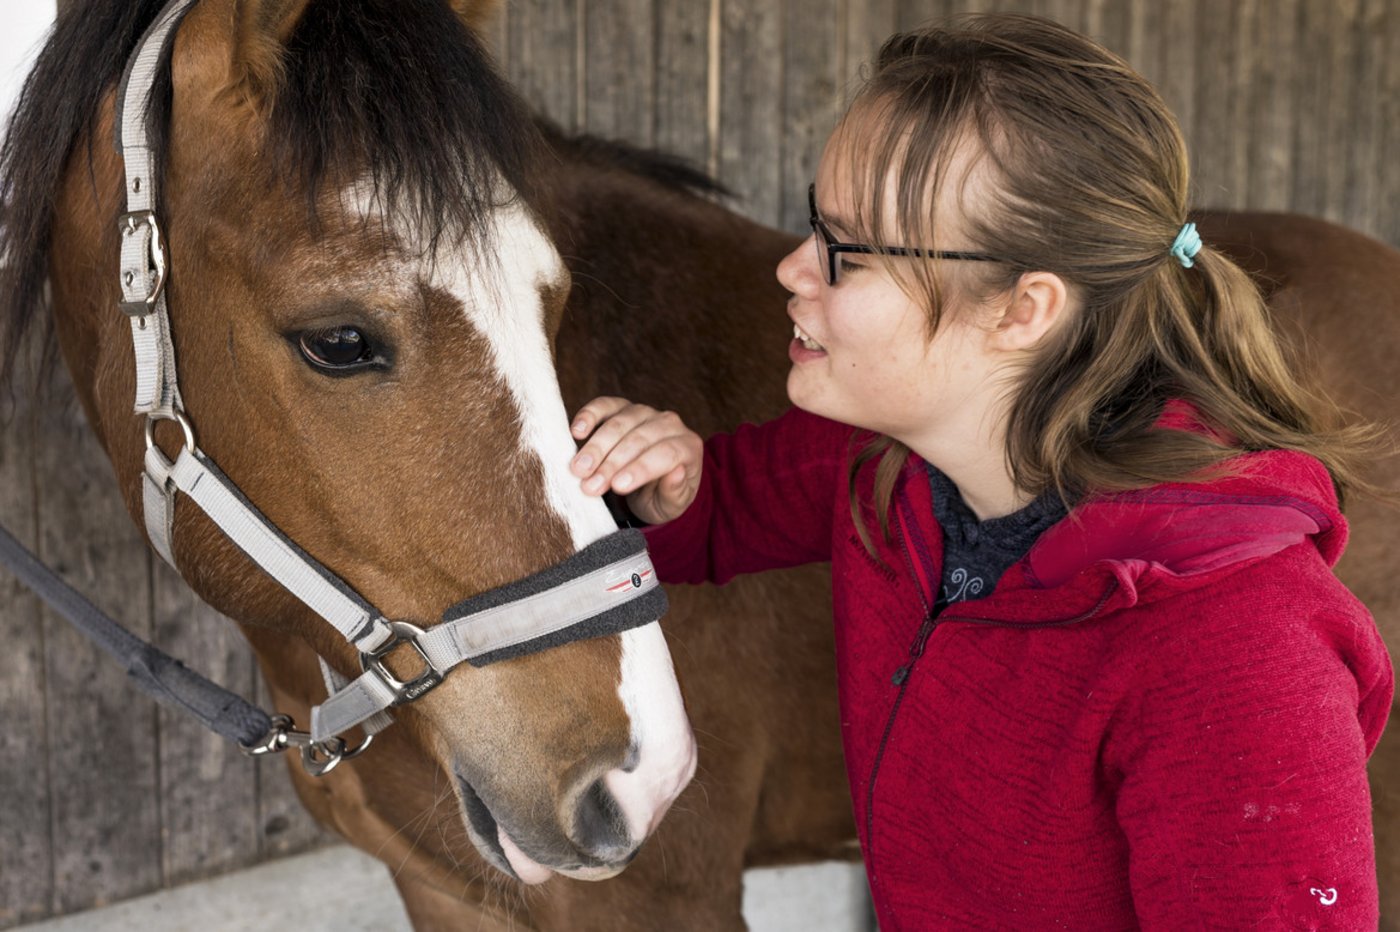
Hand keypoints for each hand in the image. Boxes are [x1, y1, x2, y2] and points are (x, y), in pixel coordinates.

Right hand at [570, 397, 702, 524]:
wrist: (652, 484)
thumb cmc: (662, 496)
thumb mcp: (673, 505)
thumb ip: (676, 491)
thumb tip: (676, 472)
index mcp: (689, 446)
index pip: (666, 453)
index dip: (641, 469)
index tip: (617, 486)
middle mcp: (670, 423)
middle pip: (639, 438)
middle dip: (612, 463)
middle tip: (589, 485)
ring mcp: (645, 412)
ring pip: (620, 422)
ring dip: (596, 447)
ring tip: (578, 469)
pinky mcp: (622, 407)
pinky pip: (605, 405)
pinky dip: (589, 415)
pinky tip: (576, 431)